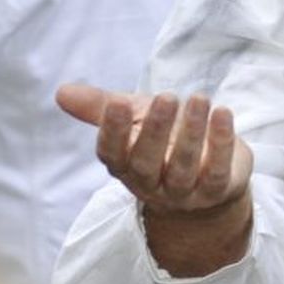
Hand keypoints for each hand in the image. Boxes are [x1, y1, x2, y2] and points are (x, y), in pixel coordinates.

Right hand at [57, 84, 255, 276]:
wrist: (209, 179)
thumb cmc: (164, 141)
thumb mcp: (134, 120)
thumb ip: (101, 107)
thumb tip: (60, 91)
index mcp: (126, 165)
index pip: (112, 154)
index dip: (112, 131)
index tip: (117, 102)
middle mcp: (152, 183)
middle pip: (146, 162)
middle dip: (155, 130)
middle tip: (167, 97)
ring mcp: (185, 191)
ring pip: (184, 167)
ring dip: (192, 133)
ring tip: (199, 98)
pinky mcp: (217, 190)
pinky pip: (218, 171)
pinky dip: (222, 143)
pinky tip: (223, 114)